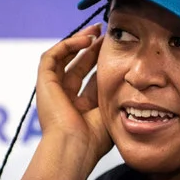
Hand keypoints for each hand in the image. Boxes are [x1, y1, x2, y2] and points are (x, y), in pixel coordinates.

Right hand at [19, 23, 111, 179]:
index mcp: (80, 109)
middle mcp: (65, 99)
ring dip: (78, 42)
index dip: (101, 62)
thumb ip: (117, 100)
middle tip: (105, 32)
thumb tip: (135, 88)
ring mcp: (52, 91)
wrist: (74, 148)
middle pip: (77, 65)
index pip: (91, 78)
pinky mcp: (44, 84)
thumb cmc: (94, 140)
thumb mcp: (111, 115)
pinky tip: (85, 40)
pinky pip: (52, 57)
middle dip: (91, 47)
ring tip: (96, 31)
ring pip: (63, 57)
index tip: (115, 49)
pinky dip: (67, 45)